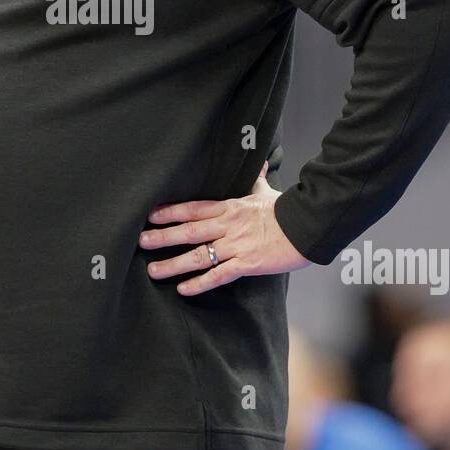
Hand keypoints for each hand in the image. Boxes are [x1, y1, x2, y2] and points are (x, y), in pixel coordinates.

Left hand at [138, 162, 310, 294]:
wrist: (308, 227)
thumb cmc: (286, 210)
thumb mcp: (266, 191)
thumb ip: (257, 179)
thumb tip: (261, 160)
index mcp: (230, 207)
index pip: (194, 208)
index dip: (171, 212)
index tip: (150, 215)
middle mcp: (228, 225)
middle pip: (189, 231)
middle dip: (163, 237)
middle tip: (141, 241)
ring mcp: (236, 245)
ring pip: (199, 255)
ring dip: (174, 264)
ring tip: (153, 271)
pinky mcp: (247, 264)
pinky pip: (219, 275)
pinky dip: (200, 283)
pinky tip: (184, 289)